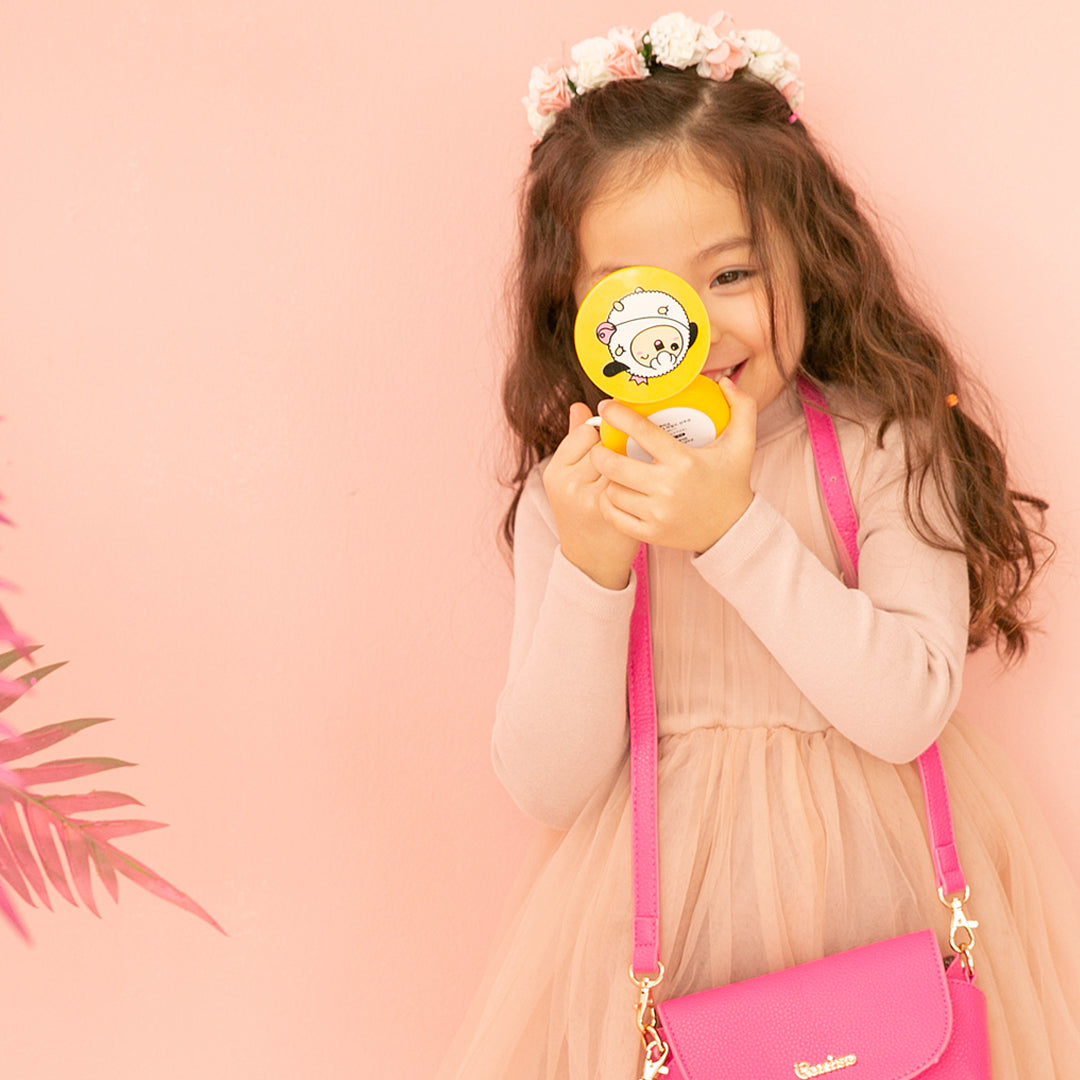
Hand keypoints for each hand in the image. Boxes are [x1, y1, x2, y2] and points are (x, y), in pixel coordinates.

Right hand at [542, 403, 641, 589]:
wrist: (591, 561)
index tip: (610, 444)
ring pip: (624, 462)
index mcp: (556, 472)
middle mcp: (571, 487)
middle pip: (606, 445)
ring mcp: (594, 501)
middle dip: (621, 448)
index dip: (602, 435)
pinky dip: (645, 481)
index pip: (586, 432)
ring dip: (635, 462)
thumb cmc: (583, 512)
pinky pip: (637, 483)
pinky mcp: (618, 514)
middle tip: (628, 458)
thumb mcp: (568, 477)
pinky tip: (647, 488)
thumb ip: (573, 441)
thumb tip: (579, 405)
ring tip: (639, 472)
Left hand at [589, 378, 756, 553]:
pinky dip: (608, 503)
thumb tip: (724, 381)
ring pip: (611, 490)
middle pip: (613, 465)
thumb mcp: (742, 442)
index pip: (641, 432)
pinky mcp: (651, 533)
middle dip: (599, 451)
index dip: (618, 415)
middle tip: (600, 445)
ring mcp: (657, 513)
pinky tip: (612, 492)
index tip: (606, 407)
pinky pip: (614, 515)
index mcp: (684, 460)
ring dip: (606, 478)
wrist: (734, 528)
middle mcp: (668, 487)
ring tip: (611, 470)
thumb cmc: (731, 481)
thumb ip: (742, 406)